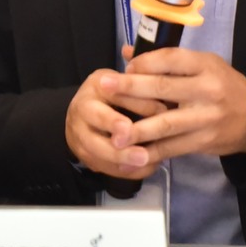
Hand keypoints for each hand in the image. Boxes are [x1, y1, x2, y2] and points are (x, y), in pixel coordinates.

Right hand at [64, 51, 167, 178]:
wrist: (83, 113)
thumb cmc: (116, 93)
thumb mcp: (127, 80)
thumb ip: (144, 80)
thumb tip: (167, 76)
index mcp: (98, 84)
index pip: (118, 91)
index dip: (141, 103)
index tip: (163, 112)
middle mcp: (83, 106)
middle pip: (98, 120)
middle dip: (121, 135)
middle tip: (144, 151)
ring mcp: (78, 132)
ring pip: (96, 148)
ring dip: (122, 159)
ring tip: (146, 163)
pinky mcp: (82, 153)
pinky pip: (101, 165)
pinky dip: (124, 170)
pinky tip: (145, 168)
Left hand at [103, 47, 245, 163]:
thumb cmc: (221, 85)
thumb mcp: (202, 64)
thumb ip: (166, 60)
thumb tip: (127, 52)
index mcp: (205, 66)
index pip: (170, 59)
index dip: (144, 63)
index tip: (124, 67)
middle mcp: (207, 90)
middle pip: (163, 88)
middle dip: (130, 88)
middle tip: (102, 87)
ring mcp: (206, 118)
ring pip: (166, 123)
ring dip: (138, 129)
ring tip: (115, 133)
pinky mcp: (204, 142)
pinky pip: (173, 147)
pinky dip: (152, 151)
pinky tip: (132, 152)